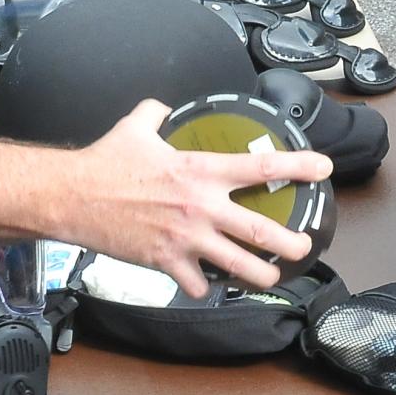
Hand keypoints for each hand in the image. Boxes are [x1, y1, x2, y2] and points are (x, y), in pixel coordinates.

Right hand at [65, 100, 327, 295]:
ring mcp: (185, 237)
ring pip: (236, 264)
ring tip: (272, 276)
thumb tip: (162, 107)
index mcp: (200, 170)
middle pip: (259, 230)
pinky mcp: (165, 261)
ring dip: (260, 274)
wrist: (72, 196)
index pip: (260, 165)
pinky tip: (208, 287)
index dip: (297, 166)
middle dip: (289, 242)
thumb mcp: (136, 126)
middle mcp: (200, 206)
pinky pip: (195, 283)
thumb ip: (156, 113)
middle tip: (305, 246)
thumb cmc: (104, 162)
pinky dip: (203, 287)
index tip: (323, 168)